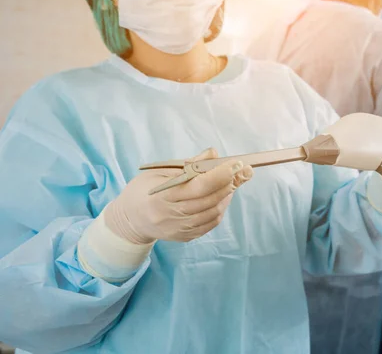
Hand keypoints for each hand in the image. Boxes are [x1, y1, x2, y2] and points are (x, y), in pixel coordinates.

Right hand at [105, 149, 252, 243]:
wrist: (129, 220)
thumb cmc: (144, 190)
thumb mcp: (160, 171)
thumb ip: (188, 164)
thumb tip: (213, 154)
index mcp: (163, 196)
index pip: (199, 186)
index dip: (220, 175)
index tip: (236, 164)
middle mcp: (172, 216)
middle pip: (209, 200)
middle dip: (229, 183)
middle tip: (241, 171)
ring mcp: (179, 229)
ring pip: (213, 213)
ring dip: (227, 196)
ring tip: (232, 182)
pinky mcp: (185, 237)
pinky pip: (210, 223)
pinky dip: (220, 209)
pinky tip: (221, 197)